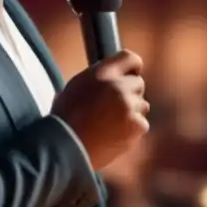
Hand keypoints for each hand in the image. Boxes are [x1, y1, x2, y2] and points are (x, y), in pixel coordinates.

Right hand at [52, 50, 149, 169]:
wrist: (64, 148)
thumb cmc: (65, 118)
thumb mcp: (77, 86)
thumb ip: (100, 78)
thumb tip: (117, 77)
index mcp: (102, 73)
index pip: (130, 58)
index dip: (132, 67)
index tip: (131, 74)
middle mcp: (119, 86)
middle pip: (138, 84)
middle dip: (129, 93)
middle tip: (112, 107)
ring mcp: (129, 107)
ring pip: (142, 105)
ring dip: (131, 112)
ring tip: (109, 124)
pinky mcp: (136, 126)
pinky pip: (141, 124)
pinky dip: (131, 130)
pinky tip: (112, 136)